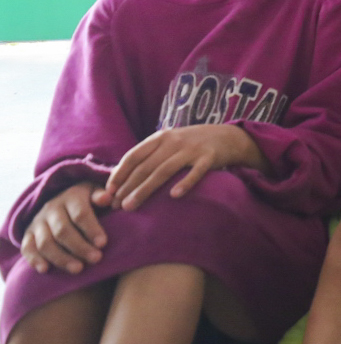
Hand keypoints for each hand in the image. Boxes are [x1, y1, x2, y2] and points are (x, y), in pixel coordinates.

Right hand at [20, 183, 108, 274]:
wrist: (60, 198)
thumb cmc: (86, 200)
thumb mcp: (95, 193)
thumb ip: (101, 196)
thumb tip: (107, 198)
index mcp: (71, 197)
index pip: (80, 214)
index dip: (91, 229)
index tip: (103, 243)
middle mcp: (51, 209)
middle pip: (63, 231)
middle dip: (80, 247)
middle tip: (96, 259)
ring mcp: (37, 222)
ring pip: (46, 243)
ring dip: (61, 258)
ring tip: (78, 269)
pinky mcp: (28, 235)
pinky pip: (27, 248)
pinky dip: (34, 260)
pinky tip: (45, 270)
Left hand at [100, 124, 259, 210]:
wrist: (228, 136)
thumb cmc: (191, 144)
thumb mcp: (168, 144)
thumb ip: (148, 156)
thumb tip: (119, 177)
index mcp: (160, 137)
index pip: (133, 155)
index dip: (119, 174)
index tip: (108, 192)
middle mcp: (174, 141)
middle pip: (145, 166)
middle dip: (128, 187)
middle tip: (116, 207)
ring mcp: (192, 149)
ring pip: (163, 171)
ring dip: (145, 190)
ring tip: (131, 206)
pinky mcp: (209, 157)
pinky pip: (195, 172)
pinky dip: (185, 182)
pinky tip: (174, 195)